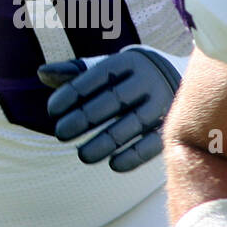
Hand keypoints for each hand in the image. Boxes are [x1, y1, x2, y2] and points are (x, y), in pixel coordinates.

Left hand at [38, 47, 179, 171]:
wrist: (186, 84)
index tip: (51, 111)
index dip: (72, 93)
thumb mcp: (108, 70)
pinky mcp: (172, 125)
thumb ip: (74, 73)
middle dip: (84, 118)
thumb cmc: (131, 78)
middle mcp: (148, 79)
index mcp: (129, 61)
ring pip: (132, 124)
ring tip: (83, 156)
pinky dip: (134, 155)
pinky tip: (114, 164)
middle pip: (113, 100)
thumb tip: (41, 73)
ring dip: (106, 142)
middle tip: (60, 134)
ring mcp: (163, 102)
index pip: (97, 76)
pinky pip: (153, 142)